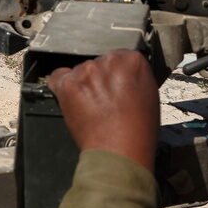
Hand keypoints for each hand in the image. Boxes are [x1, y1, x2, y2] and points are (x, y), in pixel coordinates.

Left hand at [47, 50, 159, 171]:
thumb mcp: (149, 94)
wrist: (121, 151)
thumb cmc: (138, 131)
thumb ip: (135, 76)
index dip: (116, 73)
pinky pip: (58, 77)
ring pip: (80, 70)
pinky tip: (74, 99)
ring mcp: (87, 72)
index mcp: (133, 60)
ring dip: (84, 84)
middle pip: (99, 62)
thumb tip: (124, 73)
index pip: (120, 56)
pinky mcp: (68, 84)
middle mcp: (109, 61)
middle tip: (105, 99)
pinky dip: (63, 87)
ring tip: (93, 106)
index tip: (116, 84)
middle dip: (100, 78)